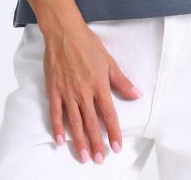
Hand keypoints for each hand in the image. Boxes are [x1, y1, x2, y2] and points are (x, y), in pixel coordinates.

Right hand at [43, 20, 141, 163]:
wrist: (64, 32)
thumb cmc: (87, 44)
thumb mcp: (109, 61)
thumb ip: (122, 81)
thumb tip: (137, 94)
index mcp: (99, 85)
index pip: (109, 114)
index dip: (113, 132)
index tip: (116, 147)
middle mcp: (83, 92)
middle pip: (91, 123)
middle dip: (96, 143)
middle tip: (100, 159)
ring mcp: (67, 92)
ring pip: (74, 122)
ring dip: (79, 141)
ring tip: (84, 156)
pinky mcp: (54, 90)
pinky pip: (56, 113)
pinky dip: (58, 128)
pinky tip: (60, 141)